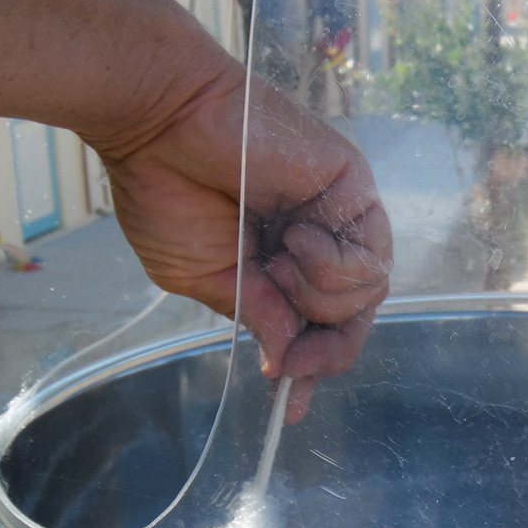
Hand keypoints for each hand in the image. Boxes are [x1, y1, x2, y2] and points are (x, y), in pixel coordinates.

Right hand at [93, 61, 391, 422]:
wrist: (158, 121)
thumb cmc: (167, 187)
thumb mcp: (209, 278)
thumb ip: (257, 315)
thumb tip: (286, 361)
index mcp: (280, 260)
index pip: (319, 324)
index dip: (313, 366)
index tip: (293, 406)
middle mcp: (318, 238)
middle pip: (355, 316)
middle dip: (328, 351)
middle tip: (294, 361)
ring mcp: (340, 215)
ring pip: (368, 294)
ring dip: (318, 296)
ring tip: (276, 259)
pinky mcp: (355, 188)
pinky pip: (370, 260)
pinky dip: (329, 266)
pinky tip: (294, 236)